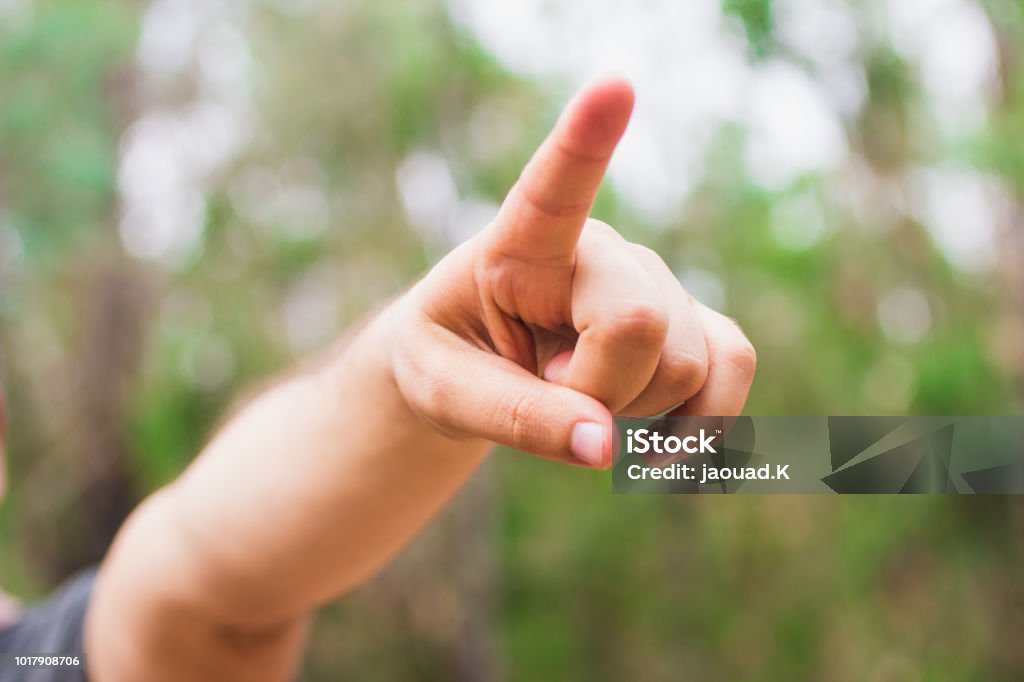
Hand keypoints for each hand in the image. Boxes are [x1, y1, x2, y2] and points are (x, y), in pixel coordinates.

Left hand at [390, 77, 755, 467]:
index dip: (586, 142)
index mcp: (520, 245)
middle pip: (640, 323)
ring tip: (584, 393)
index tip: (614, 86)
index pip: (554, 188)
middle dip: (598, 391)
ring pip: (689, 364)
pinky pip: (732, 371)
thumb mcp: (446, 393)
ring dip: (635, 414)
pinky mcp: (695, 324)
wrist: (480, 366)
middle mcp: (601, 250)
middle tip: (549, 388)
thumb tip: (604, 447)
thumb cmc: (452, 361)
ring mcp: (656, 283)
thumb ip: (515, 418)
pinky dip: (702, 425)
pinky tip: (661, 439)